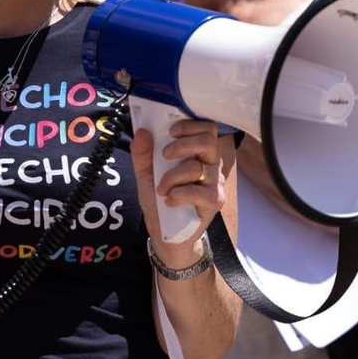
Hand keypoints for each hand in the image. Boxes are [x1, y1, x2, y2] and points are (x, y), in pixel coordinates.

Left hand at [133, 120, 224, 266]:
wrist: (166, 232)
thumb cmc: (160, 200)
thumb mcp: (145, 174)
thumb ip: (142, 153)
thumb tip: (142, 131)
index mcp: (198, 153)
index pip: (207, 129)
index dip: (190, 125)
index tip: (171, 131)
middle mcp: (211, 165)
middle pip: (208, 141)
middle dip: (183, 144)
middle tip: (165, 155)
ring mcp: (216, 183)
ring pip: (196, 167)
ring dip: (171, 177)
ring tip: (161, 189)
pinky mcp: (215, 201)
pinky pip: (198, 191)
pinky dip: (178, 195)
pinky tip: (169, 201)